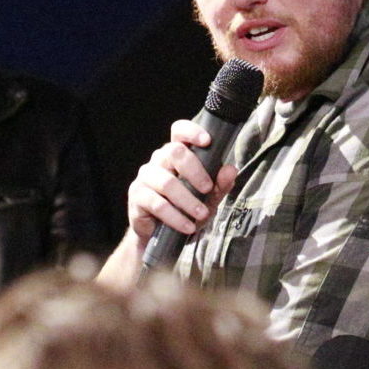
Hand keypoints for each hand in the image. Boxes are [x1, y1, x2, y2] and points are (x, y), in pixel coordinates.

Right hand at [125, 121, 237, 245]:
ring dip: (187, 200)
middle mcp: (159, 160)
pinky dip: (176, 217)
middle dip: (195, 171)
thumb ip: (220, 184)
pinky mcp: (137, 196)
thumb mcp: (209, 198)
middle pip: (174, 152)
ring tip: (202, 214)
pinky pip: (157, 204)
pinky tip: (187, 226)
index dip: (191, 131)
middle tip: (208, 189)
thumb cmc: (186, 210)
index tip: (207, 141)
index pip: (179, 131)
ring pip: (166, 182)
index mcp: (176, 153)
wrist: (163, 238)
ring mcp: (146, 177)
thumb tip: (231, 170)